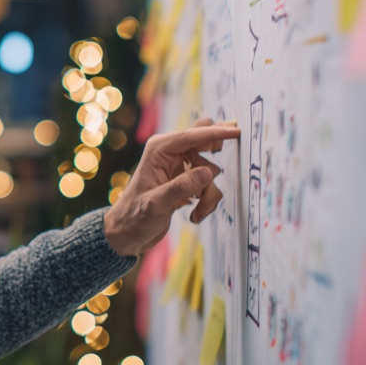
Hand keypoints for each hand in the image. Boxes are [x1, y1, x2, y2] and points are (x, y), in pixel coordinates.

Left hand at [103, 118, 239, 256]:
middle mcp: (170, 153)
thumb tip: (208, 172)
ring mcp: (180, 167)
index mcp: (159, 149)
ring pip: (210, 171)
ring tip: (198, 212)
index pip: (192, 136)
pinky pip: (208, 185)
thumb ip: (181, 187)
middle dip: (211, 169)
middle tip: (211, 182)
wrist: (128, 234)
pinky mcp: (186, 181)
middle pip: (205, 146)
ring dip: (208, 194)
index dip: (216, 133)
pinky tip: (195, 214)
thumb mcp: (156, 204)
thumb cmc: (135, 217)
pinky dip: (207, 201)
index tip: (237, 130)